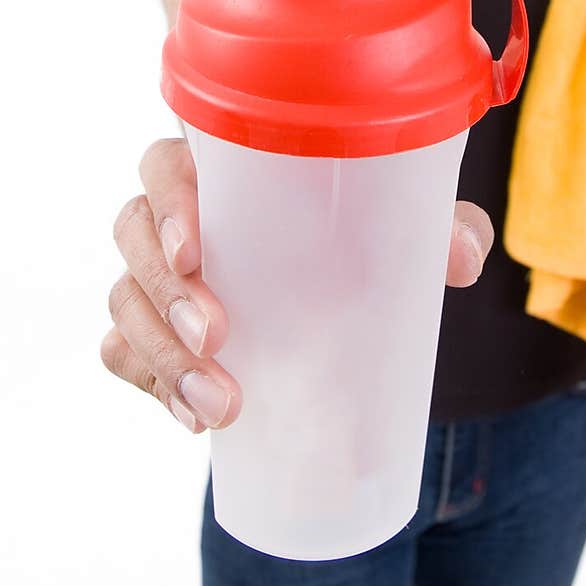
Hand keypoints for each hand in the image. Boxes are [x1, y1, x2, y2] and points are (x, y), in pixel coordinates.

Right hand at [101, 137, 494, 432]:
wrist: (341, 296)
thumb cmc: (359, 233)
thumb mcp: (402, 227)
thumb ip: (440, 227)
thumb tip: (461, 253)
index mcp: (224, 170)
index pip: (167, 163)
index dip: (167, 198)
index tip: (196, 248)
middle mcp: (177, 216)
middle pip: (132, 232)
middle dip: (163, 287)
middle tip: (215, 335)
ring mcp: (158, 277)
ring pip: (125, 299)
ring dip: (161, 354)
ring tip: (220, 404)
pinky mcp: (154, 332)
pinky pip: (123, 353)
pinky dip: (151, 384)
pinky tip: (196, 422)